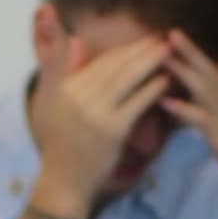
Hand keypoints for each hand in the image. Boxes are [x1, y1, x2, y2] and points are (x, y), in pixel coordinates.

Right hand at [25, 33, 170, 216]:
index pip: (100, 61)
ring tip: (168, 53)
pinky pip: (137, 103)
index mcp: (65, 86)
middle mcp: (79, 96)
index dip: (125, 49)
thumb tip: (77, 39)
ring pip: (127, 79)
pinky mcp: (113, 130)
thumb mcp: (49, 101)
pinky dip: (153, 89)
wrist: (64, 179)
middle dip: (141, 50)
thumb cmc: (59, 141)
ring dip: (150, 63)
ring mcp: (96, 113)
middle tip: (162, 39)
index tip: (143, 41)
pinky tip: (166, 80)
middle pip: (116, 66)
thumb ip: (60, 68)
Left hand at [159, 33, 217, 208]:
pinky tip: (164, 101)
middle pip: (210, 70)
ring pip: (204, 88)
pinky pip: (200, 118)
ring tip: (162, 56)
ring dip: (183, 70)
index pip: (217, 66)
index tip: (177, 33)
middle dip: (190, 50)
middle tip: (170, 32)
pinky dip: (182, 109)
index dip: (198, 50)